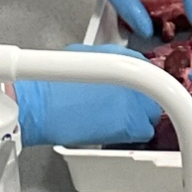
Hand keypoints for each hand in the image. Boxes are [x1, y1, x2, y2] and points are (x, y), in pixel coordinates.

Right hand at [15, 46, 161, 147]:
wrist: (39, 104)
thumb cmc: (48, 83)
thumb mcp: (79, 58)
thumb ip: (103, 63)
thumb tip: (109, 71)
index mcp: (119, 55)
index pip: (146, 69)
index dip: (140, 85)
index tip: (135, 94)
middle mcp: (132, 75)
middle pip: (152, 92)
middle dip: (139, 103)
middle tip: (123, 110)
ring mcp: (134, 99)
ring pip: (151, 114)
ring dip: (138, 119)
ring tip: (116, 123)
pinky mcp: (131, 123)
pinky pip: (144, 133)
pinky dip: (133, 136)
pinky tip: (116, 135)